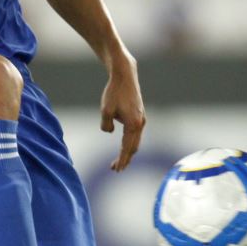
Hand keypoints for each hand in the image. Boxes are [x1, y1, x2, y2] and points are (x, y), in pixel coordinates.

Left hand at [100, 55, 145, 171]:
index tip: (116, 169)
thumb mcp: (105, 110)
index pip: (127, 148)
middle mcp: (140, 124)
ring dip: (128, 151)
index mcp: (133, 125)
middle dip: (125, 159)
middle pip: (133, 147)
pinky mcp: (139, 115)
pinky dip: (129, 142)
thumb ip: (106, 124)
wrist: (125, 76)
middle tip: (116, 169)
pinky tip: (123, 145)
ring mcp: (141, 119)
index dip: (121, 159)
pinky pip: (135, 133)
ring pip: (135, 141)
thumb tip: (109, 132)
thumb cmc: (114, 92)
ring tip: (119, 160)